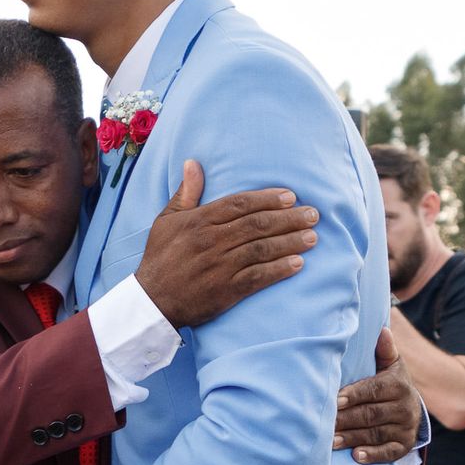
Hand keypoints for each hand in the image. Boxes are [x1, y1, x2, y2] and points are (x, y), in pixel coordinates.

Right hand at [134, 160, 317, 326]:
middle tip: (313, 214)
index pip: (239, 204)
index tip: (290, 196)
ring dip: (290, 241)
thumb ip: (186, 193)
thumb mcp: (166, 220)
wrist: (151, 302)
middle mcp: (211, 241)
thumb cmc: (160, 258)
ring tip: (312, 236)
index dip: (267, 199)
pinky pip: (258, 277)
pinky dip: (279, 270)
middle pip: (257, 224)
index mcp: (198, 221)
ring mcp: (219, 266)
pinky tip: (298, 263)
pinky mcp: (225, 291)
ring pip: (261, 249)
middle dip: (289, 218)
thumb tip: (193, 162)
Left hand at [332, 328, 421, 463]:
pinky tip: (356, 456)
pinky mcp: (404, 445)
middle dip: (346, 420)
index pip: (373, 390)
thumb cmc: (390, 382)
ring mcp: (405, 428)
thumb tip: (382, 330)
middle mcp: (405, 407)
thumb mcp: (390, 364)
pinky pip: (389, 452)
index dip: (354, 395)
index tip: (335, 400)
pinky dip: (373, 455)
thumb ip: (384, 350)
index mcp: (398, 385)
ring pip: (376, 434)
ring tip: (330, 441)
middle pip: (371, 414)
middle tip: (323, 425)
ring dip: (352, 438)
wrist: (411, 406)